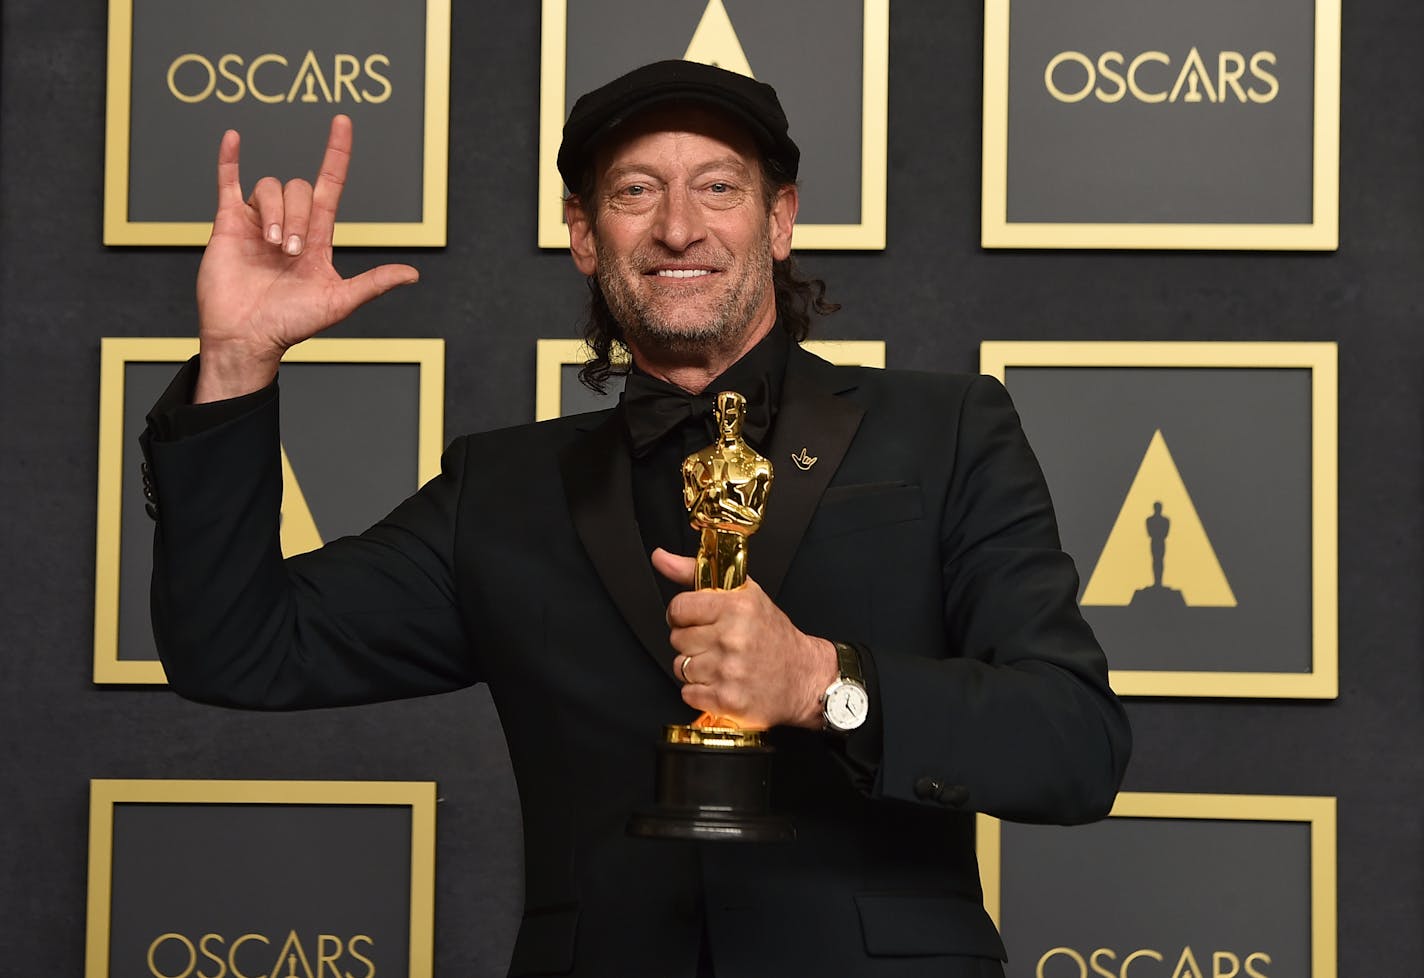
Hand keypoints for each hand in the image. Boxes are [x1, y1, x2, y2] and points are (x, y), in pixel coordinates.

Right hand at [193, 114, 418, 401]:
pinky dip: (230, 160)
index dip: (337, 153)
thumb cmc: (291, 325)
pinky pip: (228, 183)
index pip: (330, 185)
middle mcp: (289, 224)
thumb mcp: (339, 302)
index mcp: (317, 237)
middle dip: (298, 216)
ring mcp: (257, 221)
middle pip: (300, 188)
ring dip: (274, 212)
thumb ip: (373, 284)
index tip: (342, 122)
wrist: (247, 337)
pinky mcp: (228, 224)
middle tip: (289, 252)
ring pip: (270, 187)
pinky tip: (234, 138)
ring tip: (270, 247)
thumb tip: (413, 274)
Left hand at [652, 548, 837, 729]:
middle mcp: (733, 637)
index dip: (684, 615)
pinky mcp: (727, 700)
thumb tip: (661, 558)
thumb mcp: (743, 593)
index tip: (698, 619)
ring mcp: (729, 670)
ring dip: (696, 669)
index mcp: (737, 607)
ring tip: (722, 664)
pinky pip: (688, 693)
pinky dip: (701, 692)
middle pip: (677, 639)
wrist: (804, 677)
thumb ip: (695, 573)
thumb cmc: (773, 635)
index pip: (678, 608)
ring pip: (680, 667)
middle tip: (718, 643)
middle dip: (692, 642)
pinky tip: (723, 683)